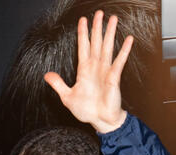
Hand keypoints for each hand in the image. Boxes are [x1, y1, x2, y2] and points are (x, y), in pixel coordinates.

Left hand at [44, 10, 133, 132]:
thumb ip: (58, 84)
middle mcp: (95, 68)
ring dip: (109, 33)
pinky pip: (119, 62)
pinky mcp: (113, 78)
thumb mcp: (67, 97)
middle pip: (96, 43)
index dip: (82, 34)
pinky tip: (128, 39)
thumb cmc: (87, 111)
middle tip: (99, 13)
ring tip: (113, 19)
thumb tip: (47, 75)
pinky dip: (124, 51)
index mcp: (84, 71)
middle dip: (97, 27)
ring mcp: (105, 71)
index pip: (83, 47)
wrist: (100, 121)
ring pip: (107, 47)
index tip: (83, 20)